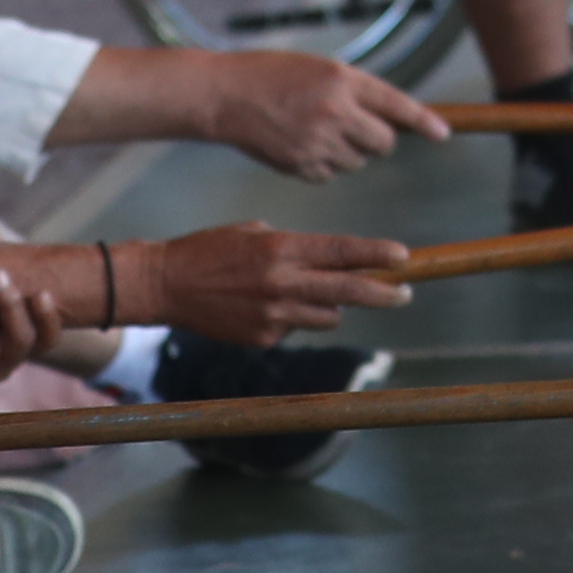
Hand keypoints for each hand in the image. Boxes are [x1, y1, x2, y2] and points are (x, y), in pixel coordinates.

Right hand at [152, 221, 421, 343]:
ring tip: (311, 292)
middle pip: (347, 292)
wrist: (166, 285)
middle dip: (382, 294)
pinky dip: (293, 317)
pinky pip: (295, 328)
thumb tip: (332, 264)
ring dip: (332, 306)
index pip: (342, 253)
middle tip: (406, 294)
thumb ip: (296, 249)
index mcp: (281, 250)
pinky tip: (265, 305)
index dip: (377, 255)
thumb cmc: (211, 250)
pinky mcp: (262, 338)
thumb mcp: (256, 234)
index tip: (403, 256)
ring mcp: (273, 316)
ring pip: (327, 317)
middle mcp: (282, 284)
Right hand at [187, 47, 454, 179]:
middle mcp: (336, 112)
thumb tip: (389, 115)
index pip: (397, 105)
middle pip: (383, 142)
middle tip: (356, 126)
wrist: (222, 96)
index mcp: (342, 81)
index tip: (443, 134)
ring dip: (349, 150)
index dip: (424, 122)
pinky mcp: (300, 166)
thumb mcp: (319, 69)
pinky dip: (324, 164)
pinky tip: (301, 145)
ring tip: (316, 130)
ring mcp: (318, 142)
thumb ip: (354, 90)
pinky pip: (330, 173)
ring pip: (357, 160)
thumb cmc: (269, 75)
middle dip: (377, 138)